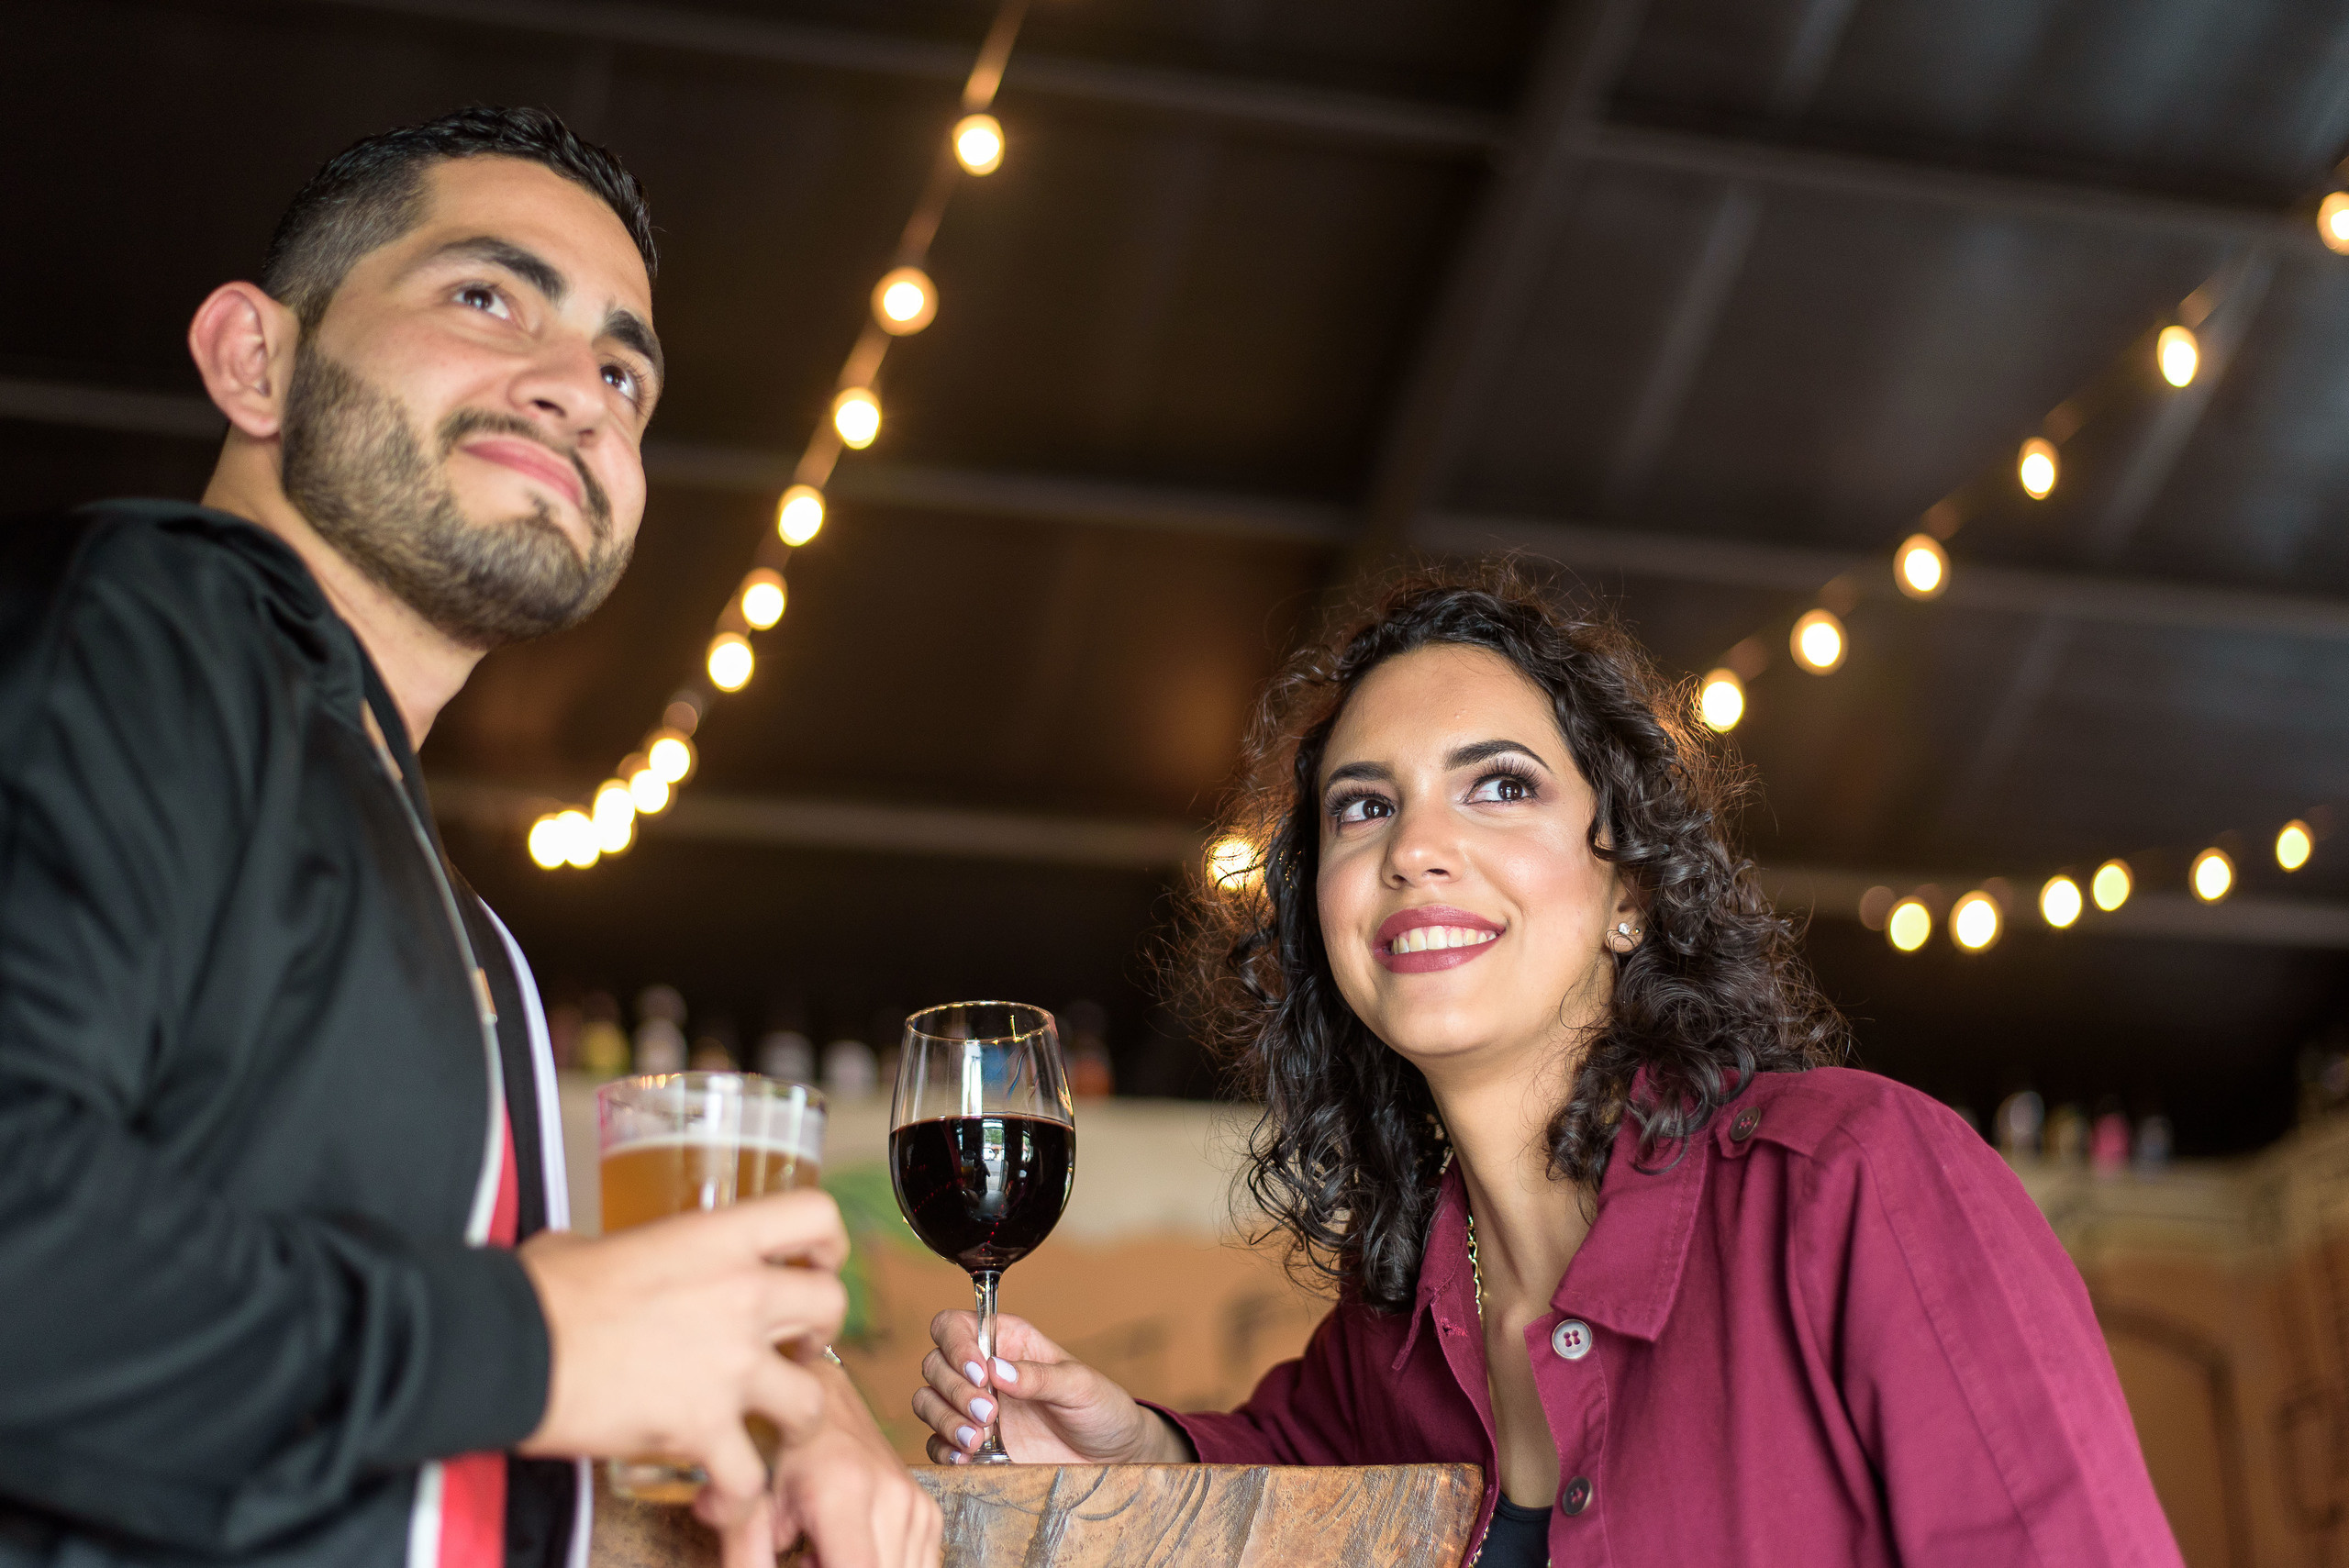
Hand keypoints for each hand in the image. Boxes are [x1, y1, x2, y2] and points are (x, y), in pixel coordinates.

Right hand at [516, 1189, 849, 1532]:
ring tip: (769, 1425)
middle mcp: (739, 1296)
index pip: (815, 1216)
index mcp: (717, 1239)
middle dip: (820, 1331)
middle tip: (791, 1348)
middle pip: (831, 1305)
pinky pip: (752, 1475)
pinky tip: (717, 1492)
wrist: (507, 1348)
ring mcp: (728, 1365)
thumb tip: (606, 1259)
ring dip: (795, 1417)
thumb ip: (628, 1250)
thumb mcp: (590, 1245)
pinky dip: (739, 1493)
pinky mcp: (702, 1429)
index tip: (817, 1264)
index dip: (827, 1242)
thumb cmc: (538, 1295)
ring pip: (813, 1398)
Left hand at [711, 1358, 940, 1567]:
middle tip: (810, 1558)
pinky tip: (849, 1550)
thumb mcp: (758, 1499)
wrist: (828, 1402)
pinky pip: (917, 1565)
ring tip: (826, 1552)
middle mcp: (891, 1497)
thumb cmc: (787, 1448)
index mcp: (844, 1492)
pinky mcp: (928, 1514)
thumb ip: (748, 1545)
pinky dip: (882, 1566)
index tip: (807, 1564)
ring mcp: (916, 1505)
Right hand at [914, 1311, 1191, 1465]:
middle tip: (989, 1413)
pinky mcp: (974, 1444)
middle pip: (935, 1365)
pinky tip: (965, 1457)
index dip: (955, 1345)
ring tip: (978, 1440)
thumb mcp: (1081, 1386)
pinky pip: (936, 1442)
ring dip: (945, 1419)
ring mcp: (975, 1408)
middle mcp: (983, 1370)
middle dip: (955, 1390)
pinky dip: (943, 1449)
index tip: (978, 1373)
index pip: (954, 1326)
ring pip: (928, 1401)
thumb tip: (996, 1369)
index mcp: (1007, 1341)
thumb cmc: (1101, 1409)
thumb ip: (1039, 1377)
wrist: (1112, 1457)